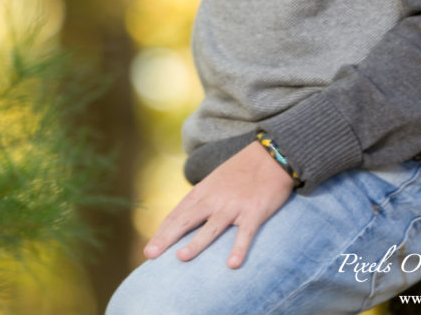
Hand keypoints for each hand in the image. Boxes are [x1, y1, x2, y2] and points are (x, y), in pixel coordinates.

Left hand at [143, 140, 295, 268]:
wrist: (271, 155)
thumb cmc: (242, 170)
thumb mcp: (216, 180)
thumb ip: (202, 198)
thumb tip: (185, 219)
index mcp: (204, 190)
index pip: (178, 213)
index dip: (162, 231)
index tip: (149, 249)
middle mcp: (215, 198)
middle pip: (187, 219)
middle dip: (168, 237)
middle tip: (151, 254)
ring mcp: (234, 205)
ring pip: (212, 226)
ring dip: (197, 242)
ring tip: (181, 257)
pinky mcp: (254, 211)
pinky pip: (245, 233)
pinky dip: (239, 248)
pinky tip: (232, 264)